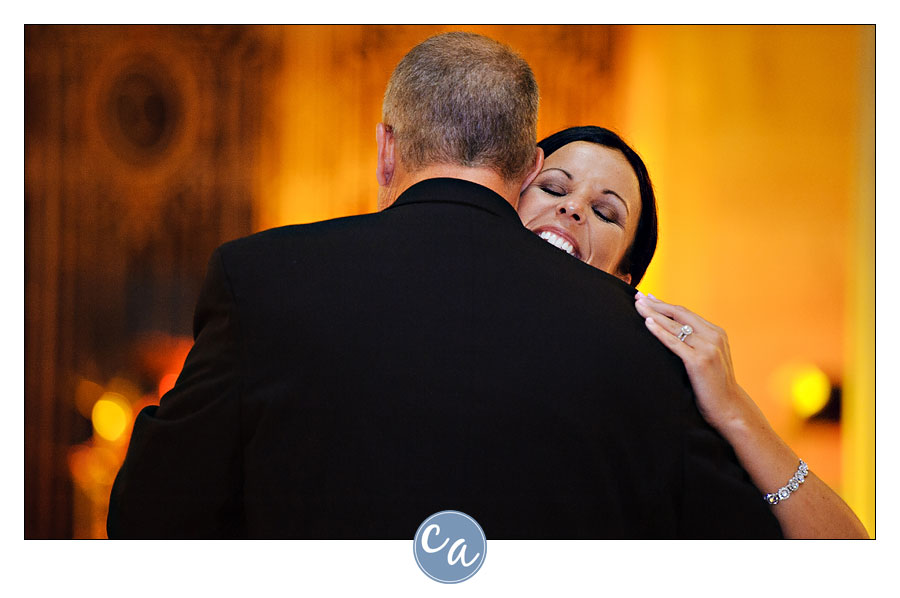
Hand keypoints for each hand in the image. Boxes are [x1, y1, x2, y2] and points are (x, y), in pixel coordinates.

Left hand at [633, 291, 752, 431]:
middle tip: (638, 297)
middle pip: (679, 314)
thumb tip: (674, 332)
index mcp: (716, 332)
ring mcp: (707, 348)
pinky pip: (674, 343)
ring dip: (654, 314)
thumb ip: (697, 343)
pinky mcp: (699, 361)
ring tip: (638, 306)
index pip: (685, 312)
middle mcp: (713, 336)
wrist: (728, 408)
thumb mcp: (709, 357)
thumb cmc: (713, 385)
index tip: (648, 297)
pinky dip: (660, 331)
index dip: (665, 304)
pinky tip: (648, 323)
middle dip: (656, 304)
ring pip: (675, 325)